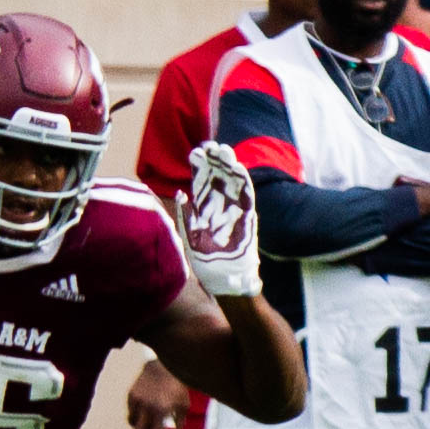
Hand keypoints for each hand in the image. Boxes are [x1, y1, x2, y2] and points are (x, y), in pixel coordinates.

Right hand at [126, 359, 190, 428]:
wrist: (163, 367)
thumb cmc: (177, 388)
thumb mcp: (183, 405)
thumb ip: (180, 423)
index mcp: (162, 410)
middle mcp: (148, 406)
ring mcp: (137, 400)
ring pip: (133, 422)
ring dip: (138, 427)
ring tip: (144, 423)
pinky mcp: (131, 395)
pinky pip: (131, 411)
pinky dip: (136, 414)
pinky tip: (144, 408)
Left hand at [175, 141, 260, 297]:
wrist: (228, 283)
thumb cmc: (208, 264)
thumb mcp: (191, 238)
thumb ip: (186, 216)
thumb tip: (180, 193)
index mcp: (206, 210)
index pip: (203, 183)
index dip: (200, 168)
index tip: (195, 153)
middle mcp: (221, 208)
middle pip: (219, 178)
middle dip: (215, 162)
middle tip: (211, 145)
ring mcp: (236, 212)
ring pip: (234, 184)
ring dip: (230, 167)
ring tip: (224, 151)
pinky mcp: (249, 219)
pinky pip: (247, 197)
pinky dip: (244, 182)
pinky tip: (238, 168)